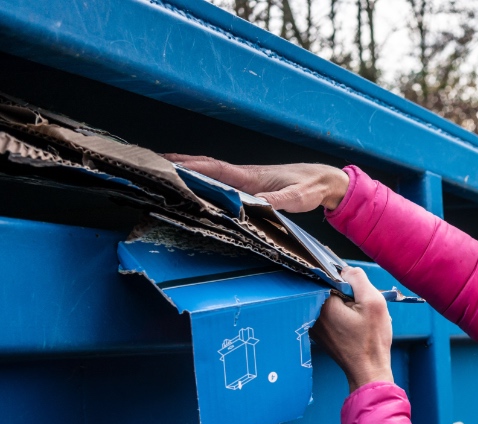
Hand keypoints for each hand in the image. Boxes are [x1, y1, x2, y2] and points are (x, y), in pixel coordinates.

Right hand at [164, 154, 348, 212]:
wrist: (324, 180)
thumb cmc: (311, 186)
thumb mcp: (297, 197)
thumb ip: (277, 200)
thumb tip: (256, 204)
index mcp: (251, 176)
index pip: (215, 168)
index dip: (192, 167)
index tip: (169, 166)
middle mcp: (245, 175)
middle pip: (207, 168)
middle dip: (181, 165)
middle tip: (154, 165)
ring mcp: (247, 180)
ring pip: (212, 174)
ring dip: (190, 172)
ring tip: (165, 174)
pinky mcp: (251, 186)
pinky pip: (222, 181)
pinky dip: (205, 180)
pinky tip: (197, 186)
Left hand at [310, 267, 393, 391]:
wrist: (369, 370)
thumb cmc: (372, 340)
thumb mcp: (373, 302)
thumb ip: (358, 279)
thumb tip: (346, 270)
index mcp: (323, 304)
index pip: (327, 277)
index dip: (344, 280)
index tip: (355, 289)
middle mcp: (313, 315)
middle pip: (327, 290)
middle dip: (345, 293)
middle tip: (360, 305)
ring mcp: (314, 327)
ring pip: (328, 303)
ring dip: (343, 305)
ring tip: (358, 318)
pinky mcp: (320, 335)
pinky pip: (328, 316)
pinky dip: (341, 316)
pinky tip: (354, 326)